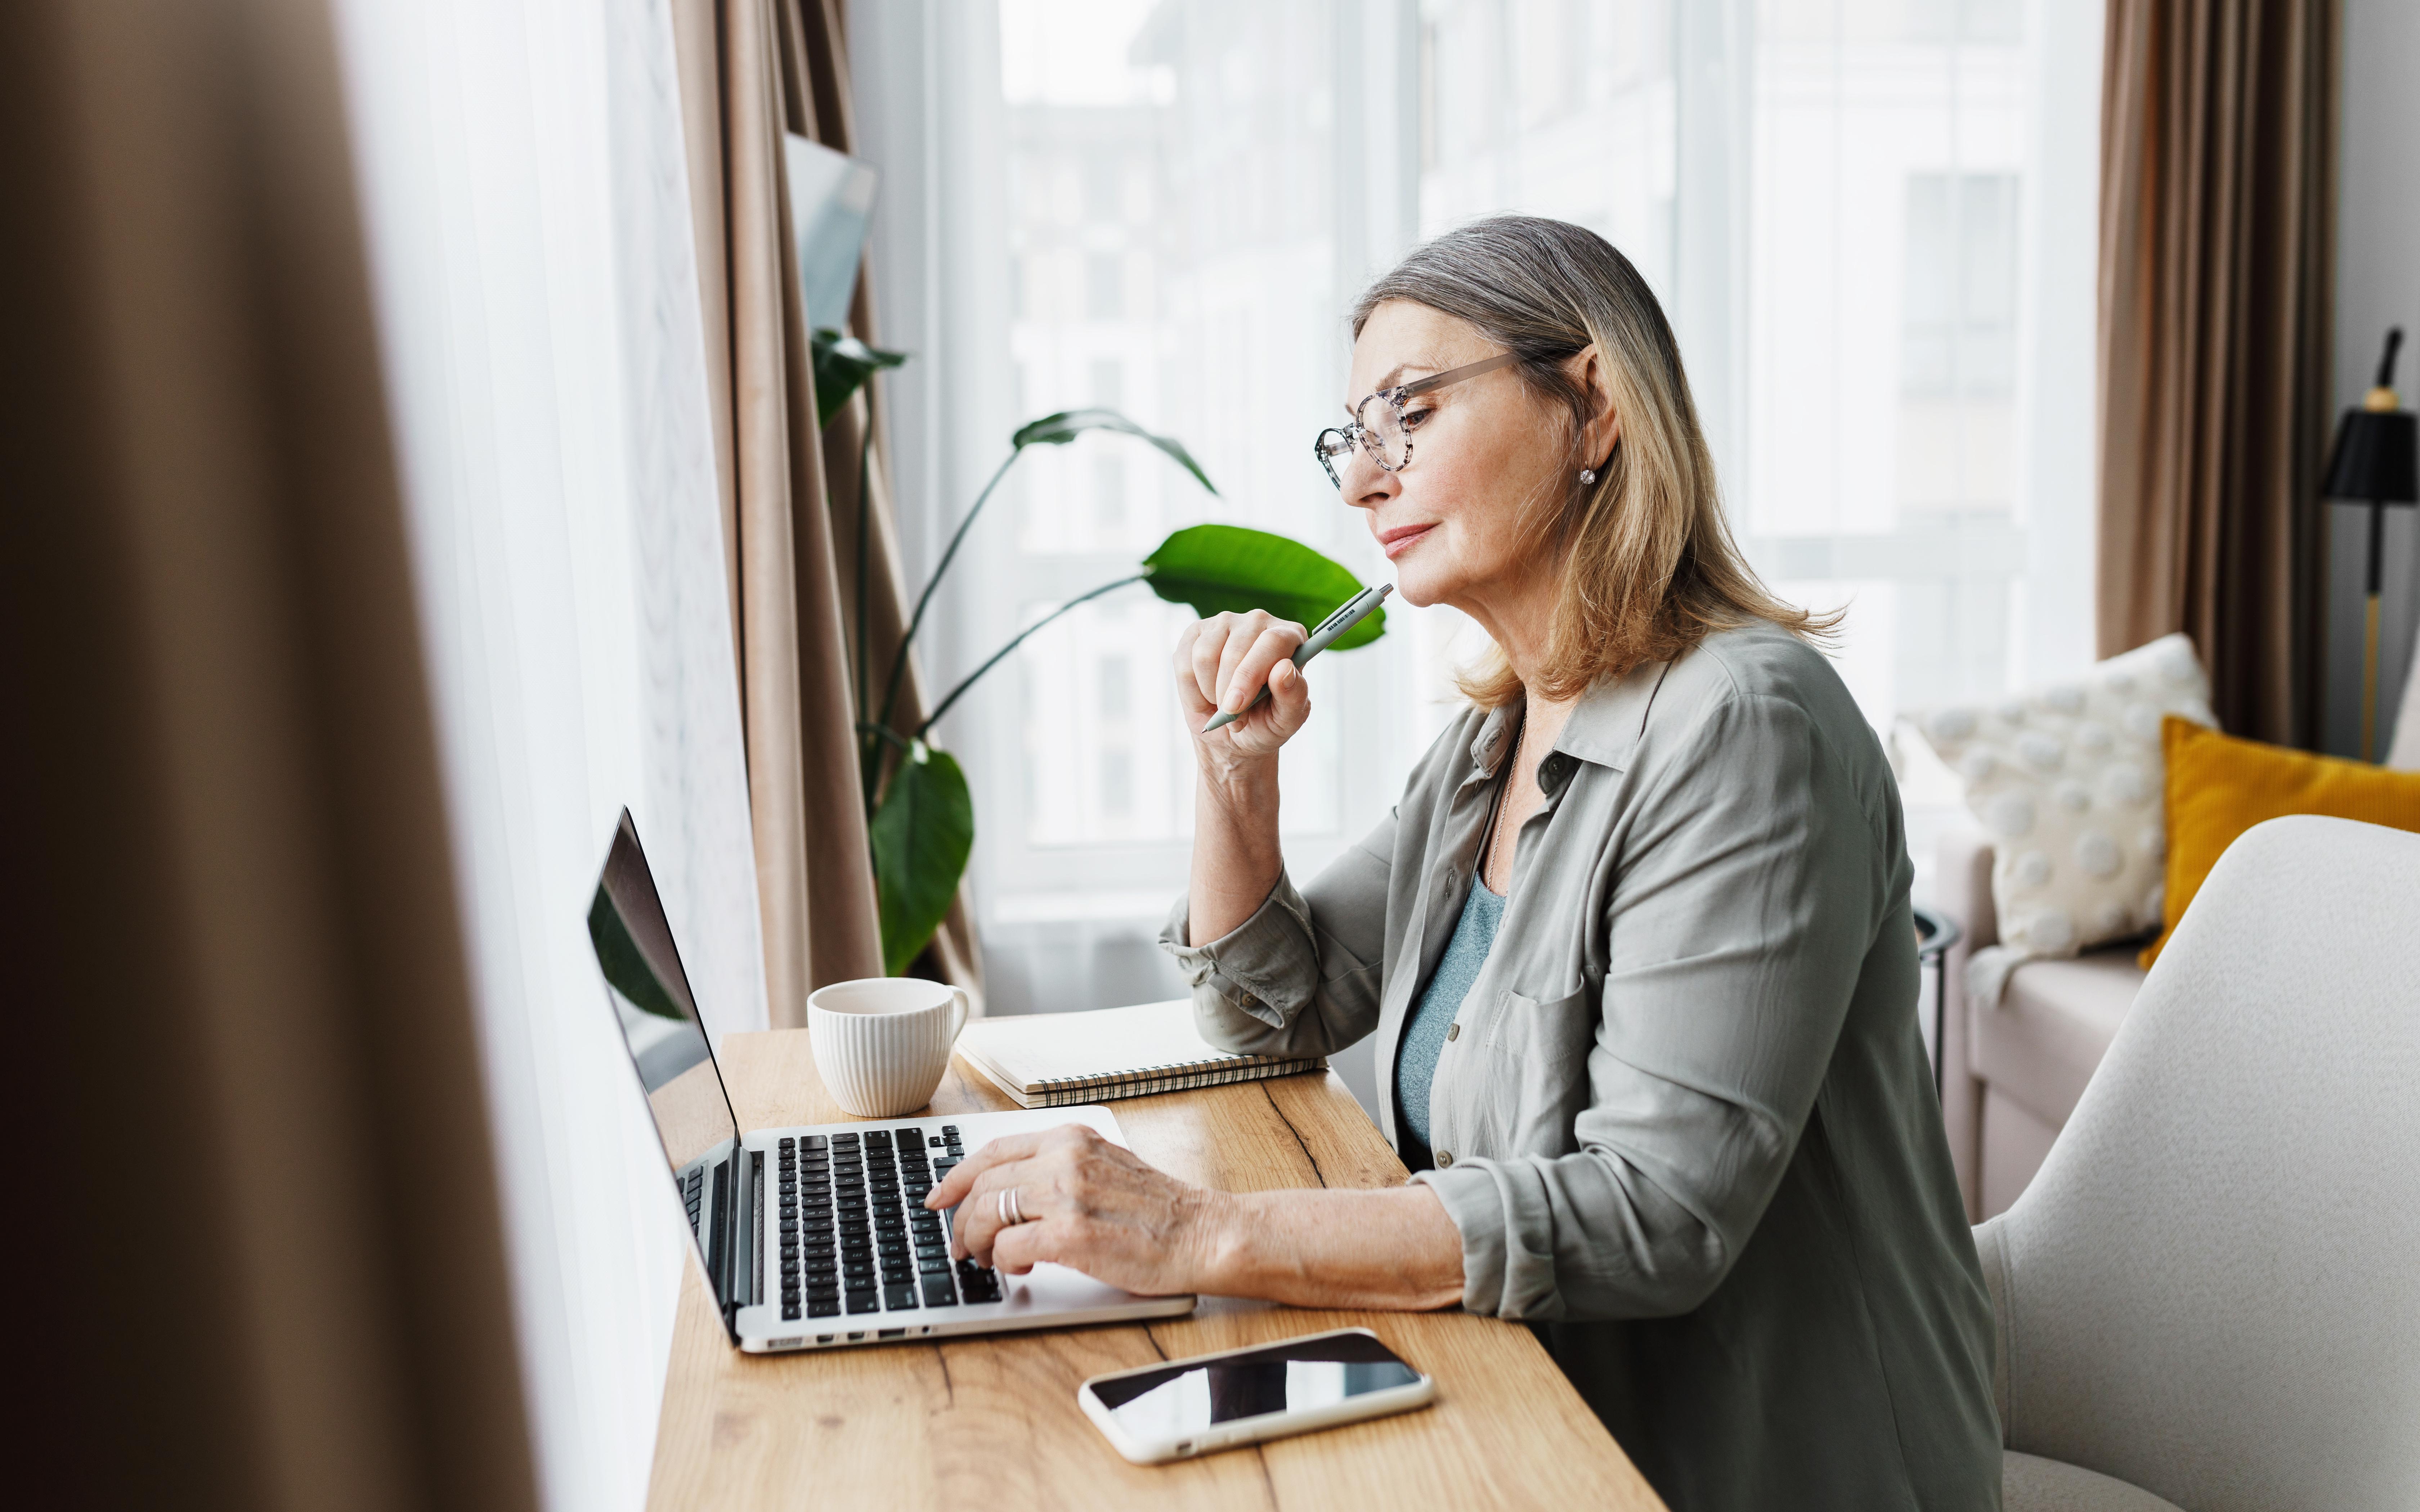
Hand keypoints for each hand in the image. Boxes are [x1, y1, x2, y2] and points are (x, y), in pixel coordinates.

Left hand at [923, 1124, 1233, 1295]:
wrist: (1204, 1233)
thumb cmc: (1161, 1210)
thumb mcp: (1106, 1167)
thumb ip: (1060, 1169)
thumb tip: (1011, 1192)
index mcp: (1071, 1139)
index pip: (993, 1150)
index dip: (956, 1176)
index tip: (938, 1197)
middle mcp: (1065, 1159)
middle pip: (983, 1184)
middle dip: (961, 1219)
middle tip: (962, 1244)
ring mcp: (1067, 1196)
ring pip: (988, 1214)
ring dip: (978, 1242)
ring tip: (988, 1259)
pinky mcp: (1071, 1237)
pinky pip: (1009, 1248)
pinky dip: (1004, 1262)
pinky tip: (1022, 1268)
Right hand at [1173, 610, 1309, 765]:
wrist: (1233, 731)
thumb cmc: (1266, 721)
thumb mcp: (1287, 720)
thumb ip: (1293, 696)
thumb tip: (1284, 669)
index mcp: (1289, 636)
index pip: (1272, 642)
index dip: (1251, 675)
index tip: (1236, 707)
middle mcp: (1258, 621)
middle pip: (1234, 652)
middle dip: (1228, 693)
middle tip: (1235, 719)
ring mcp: (1225, 623)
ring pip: (1205, 656)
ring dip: (1210, 693)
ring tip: (1223, 707)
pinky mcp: (1196, 633)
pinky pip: (1184, 663)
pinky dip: (1192, 691)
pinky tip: (1206, 697)